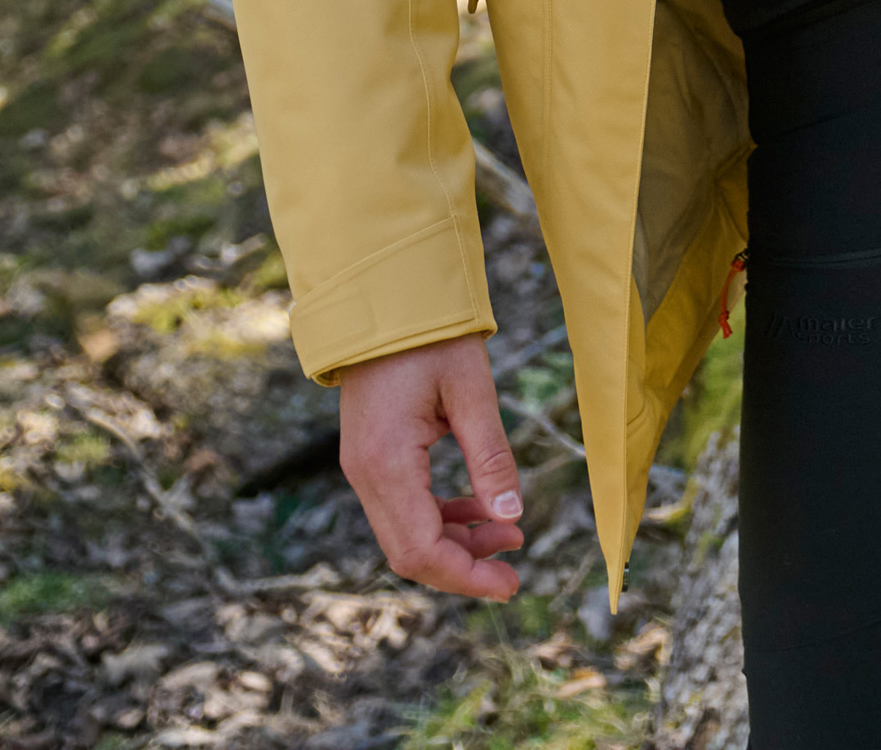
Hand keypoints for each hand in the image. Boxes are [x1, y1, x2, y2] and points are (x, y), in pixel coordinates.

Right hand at [335, 333, 526, 598]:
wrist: (383, 297)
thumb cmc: (430, 337)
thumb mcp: (472, 392)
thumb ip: (491, 457)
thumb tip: (512, 515)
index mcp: (387, 463)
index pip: (422, 550)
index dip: (467, 576)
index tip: (511, 584)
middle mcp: (366, 475)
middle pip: (410, 553)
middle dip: (464, 566)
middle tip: (516, 563)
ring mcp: (363, 468)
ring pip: (406, 534)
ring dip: (456, 543)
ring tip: (509, 532)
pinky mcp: (372, 458)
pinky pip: (404, 508)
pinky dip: (441, 519)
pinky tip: (480, 510)